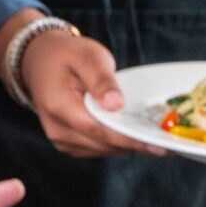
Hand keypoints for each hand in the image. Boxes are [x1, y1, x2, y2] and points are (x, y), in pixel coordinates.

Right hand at [0, 13, 152, 159]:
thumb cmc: (66, 56)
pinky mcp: (68, 142)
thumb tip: (116, 104)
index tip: (155, 144)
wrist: (40, 61)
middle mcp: (57, 128)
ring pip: (101, 150)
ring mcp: (61, 139)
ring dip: (126, 147)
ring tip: (155, 141)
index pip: (98, 130)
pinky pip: (96, 149)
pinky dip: (116, 144)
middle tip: (166, 144)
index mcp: (59, 105)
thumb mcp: (87, 56)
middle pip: (101, 143)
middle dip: (133, 145)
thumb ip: (101, 80)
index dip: (128, 139)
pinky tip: (134, 137)